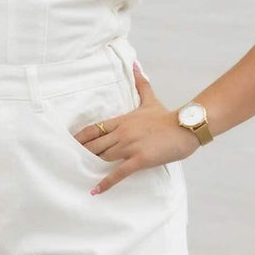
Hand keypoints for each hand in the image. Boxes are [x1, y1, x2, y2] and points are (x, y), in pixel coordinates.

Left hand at [75, 63, 198, 193]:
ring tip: (77, 175)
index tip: (68, 144)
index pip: (94, 129)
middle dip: (81, 154)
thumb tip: (135, 64)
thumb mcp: (150, 99)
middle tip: (68, 163)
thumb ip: (140, 83)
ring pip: (103, 157)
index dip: (80, 138)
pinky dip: (106, 182)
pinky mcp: (140, 159)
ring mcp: (130, 146)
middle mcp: (122, 132)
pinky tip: (95, 190)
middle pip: (94, 145)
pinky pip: (119, 172)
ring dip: (90, 166)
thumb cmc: (167, 116)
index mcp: (122, 120)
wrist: (186, 127)